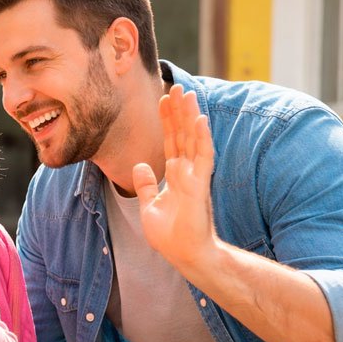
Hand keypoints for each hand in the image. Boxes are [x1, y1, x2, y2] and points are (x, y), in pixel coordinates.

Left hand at [133, 84, 217, 268]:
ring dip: (190, 118)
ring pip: (194, 141)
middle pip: (182, 136)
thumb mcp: (149, 206)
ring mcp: (195, 177)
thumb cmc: (170, 234)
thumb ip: (146, 185)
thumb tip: (139, 166)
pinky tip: (199, 121)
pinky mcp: (200, 186)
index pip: (170, 141)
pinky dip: (201, 139)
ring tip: (187, 95)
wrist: (183, 254)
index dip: (167, 121)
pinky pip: (203, 158)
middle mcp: (187, 172)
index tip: (163, 100)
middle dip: (178, 112)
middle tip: (176, 87)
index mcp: (175, 175)